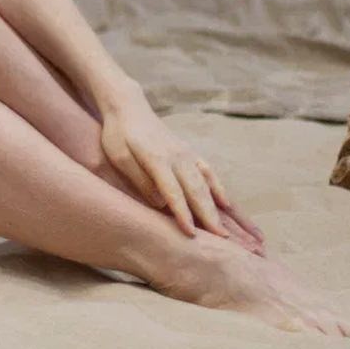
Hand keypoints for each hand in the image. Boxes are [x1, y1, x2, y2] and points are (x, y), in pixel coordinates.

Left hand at [98, 87, 266, 248]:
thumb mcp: (119, 156)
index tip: (192, 234)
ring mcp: (186, 154)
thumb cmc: (118, 135)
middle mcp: (177, 156)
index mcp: (157, 159)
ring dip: (221, 206)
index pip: (172, 191)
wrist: (128, 107)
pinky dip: (220, 190)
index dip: (182, 213)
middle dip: (210, 216)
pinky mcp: (190, 153)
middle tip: (224, 240)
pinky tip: (229, 205)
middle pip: (196, 189)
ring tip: (231, 225)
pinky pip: (209, 173)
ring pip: (207, 183)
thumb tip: (160, 203)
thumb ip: (139, 178)